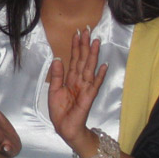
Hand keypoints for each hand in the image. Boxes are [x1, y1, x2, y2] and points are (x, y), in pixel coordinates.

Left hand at [48, 27, 107, 148]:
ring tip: (96, 42)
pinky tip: (104, 65)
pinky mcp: (89, 96)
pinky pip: (95, 84)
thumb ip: (57, 75)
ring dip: (93, 55)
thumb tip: (58, 58)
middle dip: (85, 45)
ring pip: (90, 67)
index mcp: (70, 78)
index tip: (77, 33)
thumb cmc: (60, 110)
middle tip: (87, 30)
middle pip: (83, 59)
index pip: (74, 59)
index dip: (76, 46)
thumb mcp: (54, 90)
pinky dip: (100, 75)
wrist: (65, 127)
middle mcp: (79, 80)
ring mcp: (85, 87)